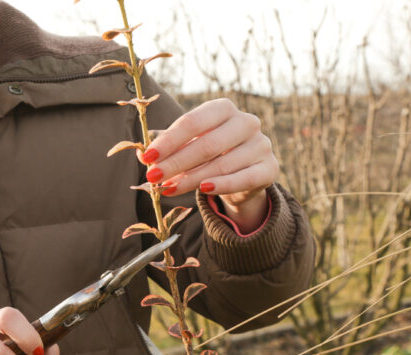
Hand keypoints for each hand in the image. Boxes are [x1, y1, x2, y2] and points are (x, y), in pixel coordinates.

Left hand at [140, 98, 277, 232]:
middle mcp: (246, 122)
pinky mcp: (270, 168)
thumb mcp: (189, 146)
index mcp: (223, 108)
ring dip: (192, 179)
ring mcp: (261, 144)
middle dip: (176, 163)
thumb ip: (168, 148)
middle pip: (206, 144)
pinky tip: (204, 190)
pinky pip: (244, 178)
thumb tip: (141, 154)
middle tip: (153, 177)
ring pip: (222, 164)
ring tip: (168, 189)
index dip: (168, 141)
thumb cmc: (211, 155)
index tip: (147, 157)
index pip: (193, 122)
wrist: (246, 176)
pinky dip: (223, 185)